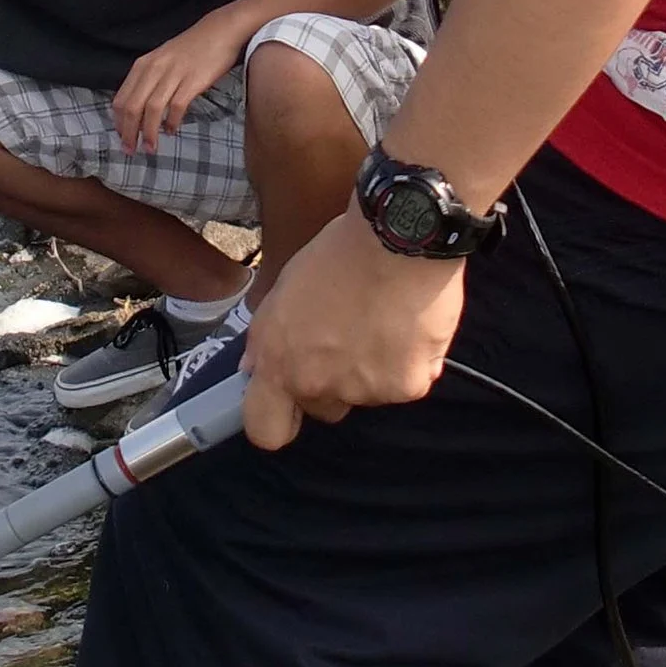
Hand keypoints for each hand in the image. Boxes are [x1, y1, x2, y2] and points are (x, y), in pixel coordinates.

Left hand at [112, 10, 246, 153]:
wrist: (220, 30)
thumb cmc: (191, 48)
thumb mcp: (161, 59)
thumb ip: (148, 80)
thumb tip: (138, 110)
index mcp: (143, 65)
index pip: (121, 99)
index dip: (118, 122)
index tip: (121, 138)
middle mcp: (154, 69)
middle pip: (132, 107)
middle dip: (129, 132)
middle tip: (131, 150)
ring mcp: (173, 74)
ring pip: (152, 109)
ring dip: (148, 133)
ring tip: (150, 148)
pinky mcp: (193, 81)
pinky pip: (176, 107)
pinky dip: (171, 122)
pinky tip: (172, 131)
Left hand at [240, 206, 465, 449]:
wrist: (397, 236)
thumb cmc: (339, 254)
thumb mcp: (284, 290)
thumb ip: (267, 338)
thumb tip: (255, 368)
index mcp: (279, 363)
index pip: (265, 430)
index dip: (276, 421)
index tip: (287, 406)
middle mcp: (318, 385)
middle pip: (323, 410)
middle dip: (331, 384)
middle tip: (346, 338)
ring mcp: (365, 391)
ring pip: (367, 395)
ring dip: (373, 371)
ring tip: (381, 321)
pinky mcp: (407, 385)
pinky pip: (407, 384)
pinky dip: (410, 363)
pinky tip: (408, 326)